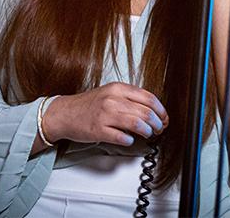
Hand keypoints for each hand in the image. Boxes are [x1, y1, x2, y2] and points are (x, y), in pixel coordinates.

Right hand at [43, 82, 168, 145]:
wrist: (65, 113)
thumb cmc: (89, 105)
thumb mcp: (110, 93)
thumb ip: (130, 98)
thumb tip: (152, 111)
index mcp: (118, 88)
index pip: (149, 98)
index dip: (161, 110)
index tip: (164, 118)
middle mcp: (112, 99)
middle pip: (146, 112)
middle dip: (157, 123)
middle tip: (159, 128)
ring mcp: (105, 115)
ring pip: (137, 124)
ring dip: (147, 132)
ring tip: (148, 134)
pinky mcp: (99, 130)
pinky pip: (122, 137)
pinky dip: (130, 140)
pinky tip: (130, 139)